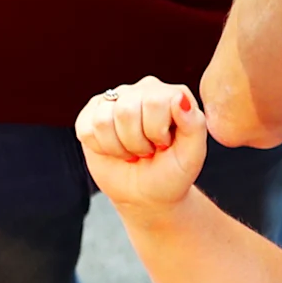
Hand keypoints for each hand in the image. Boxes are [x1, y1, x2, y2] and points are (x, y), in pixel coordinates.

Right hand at [75, 78, 209, 216]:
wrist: (147, 193)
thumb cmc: (173, 172)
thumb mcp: (193, 154)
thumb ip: (194, 124)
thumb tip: (180, 98)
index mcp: (174, 94)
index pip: (155, 101)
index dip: (157, 132)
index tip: (165, 144)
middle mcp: (145, 89)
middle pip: (126, 110)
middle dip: (137, 142)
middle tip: (147, 150)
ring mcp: (117, 99)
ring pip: (103, 120)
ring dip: (119, 146)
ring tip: (133, 151)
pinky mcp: (91, 113)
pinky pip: (87, 129)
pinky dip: (102, 148)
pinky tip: (116, 150)